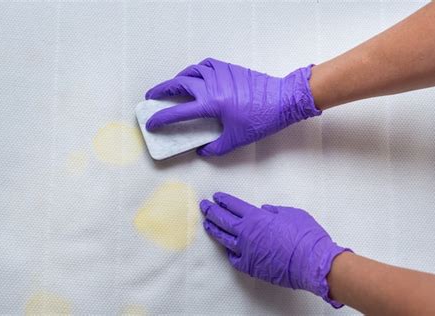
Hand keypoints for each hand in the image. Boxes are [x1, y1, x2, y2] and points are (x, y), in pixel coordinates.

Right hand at [145, 58, 320, 155]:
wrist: (282, 100)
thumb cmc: (262, 118)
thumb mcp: (237, 139)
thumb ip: (216, 147)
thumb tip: (203, 150)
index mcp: (211, 104)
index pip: (178, 112)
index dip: (161, 118)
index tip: (152, 122)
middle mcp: (211, 86)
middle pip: (178, 85)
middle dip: (161, 91)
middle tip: (152, 96)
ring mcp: (220, 74)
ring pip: (191, 72)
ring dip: (177, 78)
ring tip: (172, 86)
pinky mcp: (229, 69)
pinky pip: (206, 65)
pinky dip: (196, 69)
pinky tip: (196, 75)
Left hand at [200, 192, 349, 307]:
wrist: (312, 262)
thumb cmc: (305, 237)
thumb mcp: (292, 214)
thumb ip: (275, 211)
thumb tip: (265, 210)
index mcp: (256, 218)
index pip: (233, 205)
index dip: (224, 200)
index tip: (216, 197)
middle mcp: (246, 233)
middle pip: (222, 220)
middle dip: (211, 211)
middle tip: (204, 206)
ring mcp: (246, 251)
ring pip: (224, 239)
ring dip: (214, 230)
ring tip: (207, 224)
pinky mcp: (250, 267)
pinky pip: (234, 258)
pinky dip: (230, 252)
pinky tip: (228, 249)